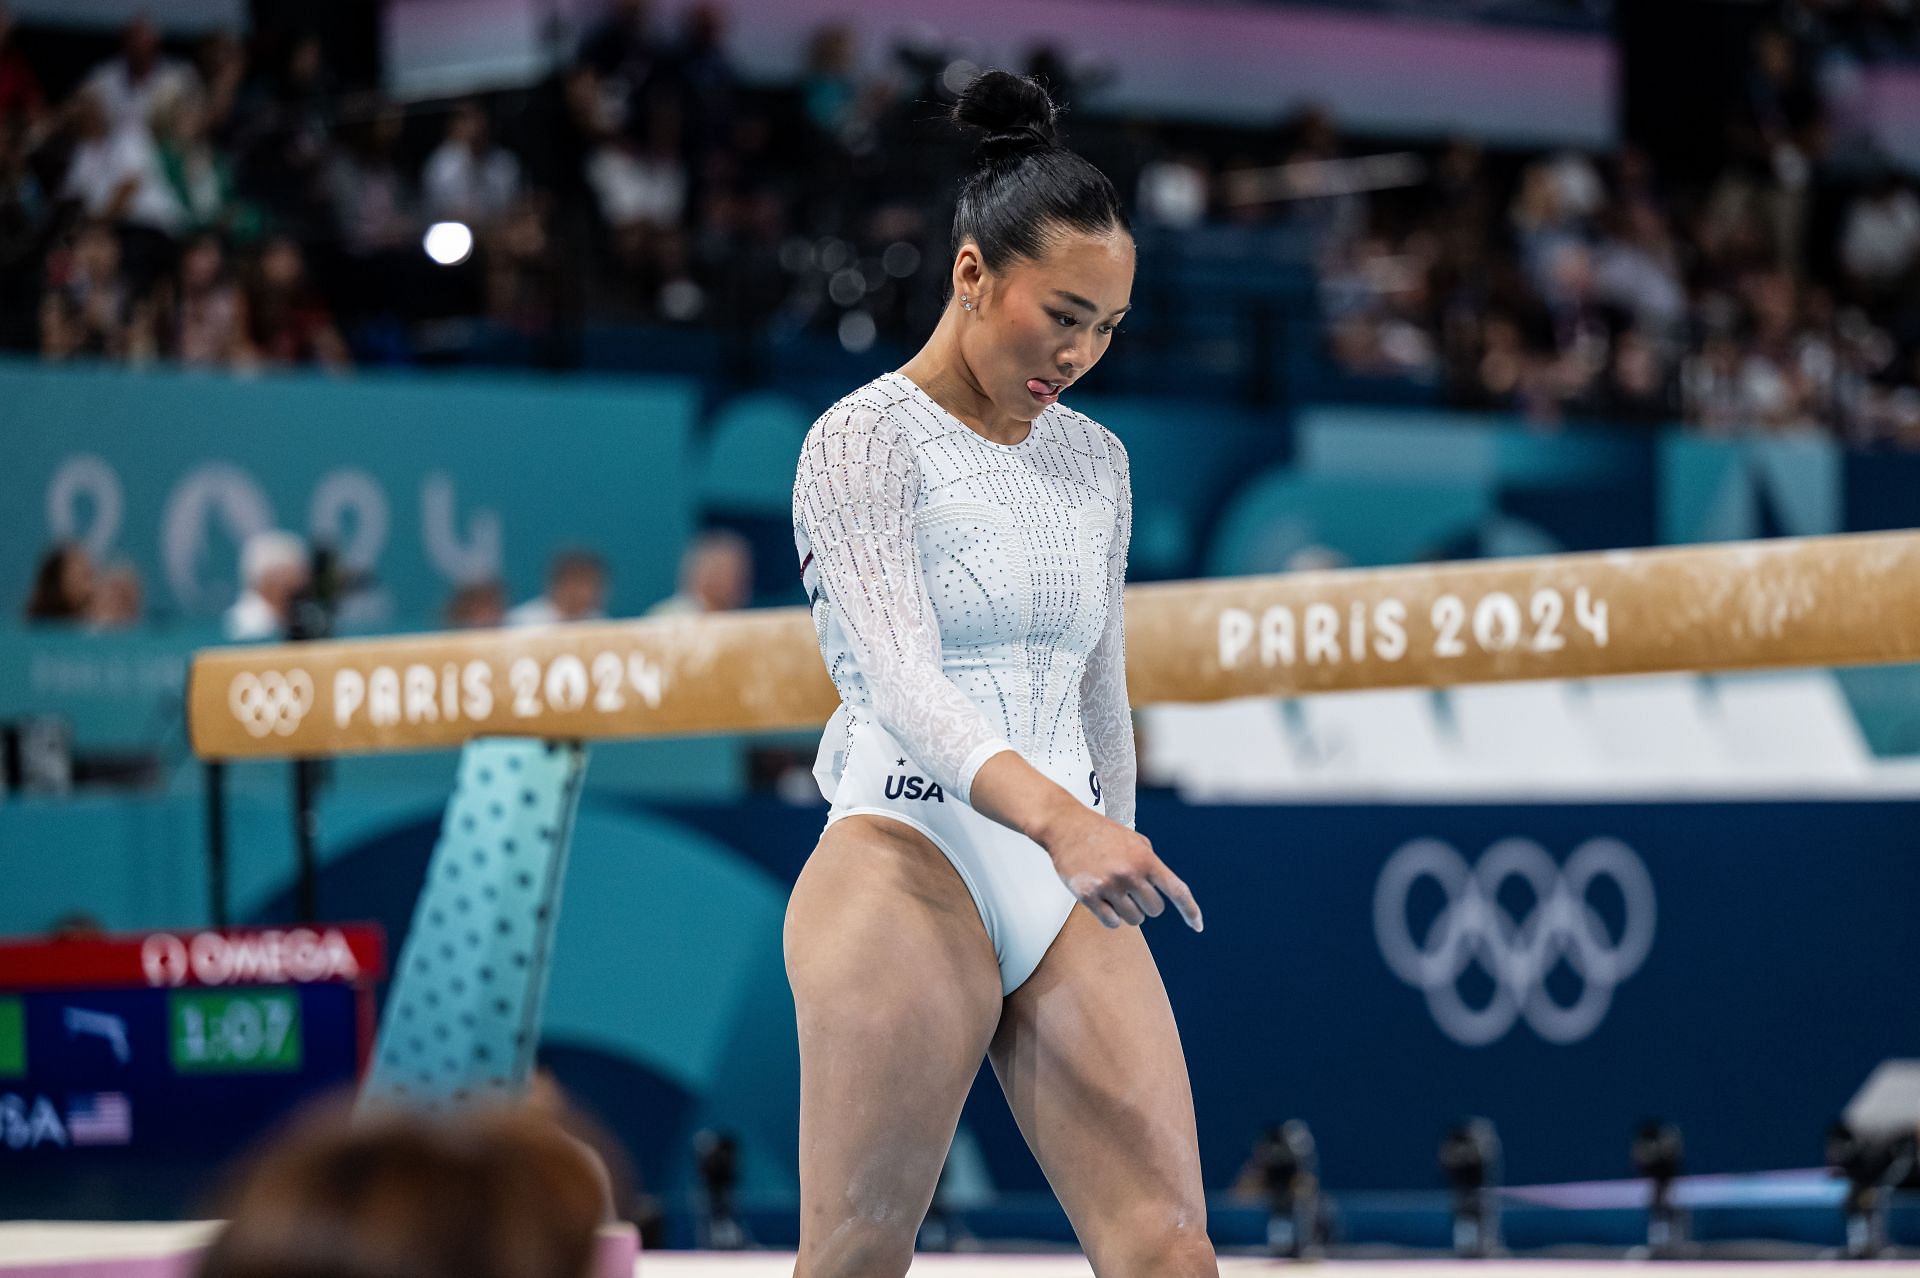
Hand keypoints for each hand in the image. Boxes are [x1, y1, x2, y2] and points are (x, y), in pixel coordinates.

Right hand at [1036, 805, 1202, 931]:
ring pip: (1134, 920)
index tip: (1198, 927)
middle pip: (1154, 910)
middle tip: (1130, 889)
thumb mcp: (1135, 840)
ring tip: (1113, 891)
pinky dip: (1110, 917)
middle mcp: (1130, 873)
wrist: (1066, 826)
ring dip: (1127, 912)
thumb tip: (1166, 890)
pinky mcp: (1088, 895)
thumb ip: (1152, 863)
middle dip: (1145, 904)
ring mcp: (1108, 885)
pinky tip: (1101, 900)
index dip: (1191, 911)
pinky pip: (1112, 923)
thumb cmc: (1103, 834)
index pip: (1177, 890)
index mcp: (1145, 858)